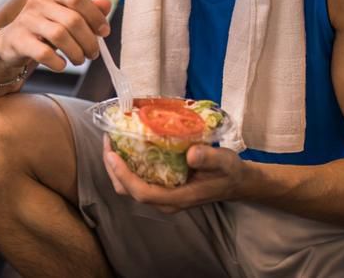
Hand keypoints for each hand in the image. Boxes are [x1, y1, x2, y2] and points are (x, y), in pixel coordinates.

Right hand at [0, 0, 111, 72]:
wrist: (10, 44)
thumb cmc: (44, 30)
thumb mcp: (66, 17)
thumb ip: (87, 10)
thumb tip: (107, 4)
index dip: (95, 15)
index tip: (105, 32)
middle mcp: (37, 1)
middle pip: (72, 19)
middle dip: (88, 40)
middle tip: (93, 54)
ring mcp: (25, 20)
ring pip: (59, 35)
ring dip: (76, 52)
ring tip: (79, 60)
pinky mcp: (18, 40)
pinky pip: (44, 52)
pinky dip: (57, 62)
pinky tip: (61, 65)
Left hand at [102, 136, 245, 212]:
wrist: (235, 182)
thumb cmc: (229, 171)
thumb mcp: (224, 162)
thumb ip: (208, 158)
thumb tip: (190, 153)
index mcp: (177, 198)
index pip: (142, 193)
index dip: (124, 175)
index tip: (113, 155)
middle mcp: (165, 201)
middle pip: (128, 191)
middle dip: (112, 169)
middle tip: (107, 142)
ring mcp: (161, 196)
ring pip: (128, 187)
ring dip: (115, 167)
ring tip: (111, 142)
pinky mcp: (160, 188)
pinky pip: (135, 180)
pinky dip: (125, 165)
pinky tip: (124, 147)